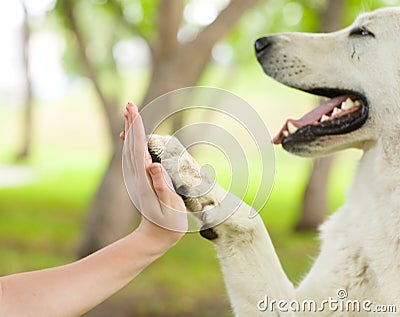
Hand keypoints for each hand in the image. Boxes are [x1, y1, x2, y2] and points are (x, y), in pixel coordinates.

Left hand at [122, 103, 186, 248]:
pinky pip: (135, 158)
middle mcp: (139, 176)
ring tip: (130, 117)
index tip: (134, 110)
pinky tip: (133, 140)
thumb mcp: (169, 208)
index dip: (138, 128)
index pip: (140, 148)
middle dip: (132, 124)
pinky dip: (133, 145)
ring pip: (132, 150)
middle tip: (129, 105)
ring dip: (131, 132)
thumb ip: (162, 186)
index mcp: (146, 179)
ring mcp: (139, 179)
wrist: (154, 239)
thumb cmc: (168, 225)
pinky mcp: (143, 182)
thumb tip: (152, 165)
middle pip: (133, 145)